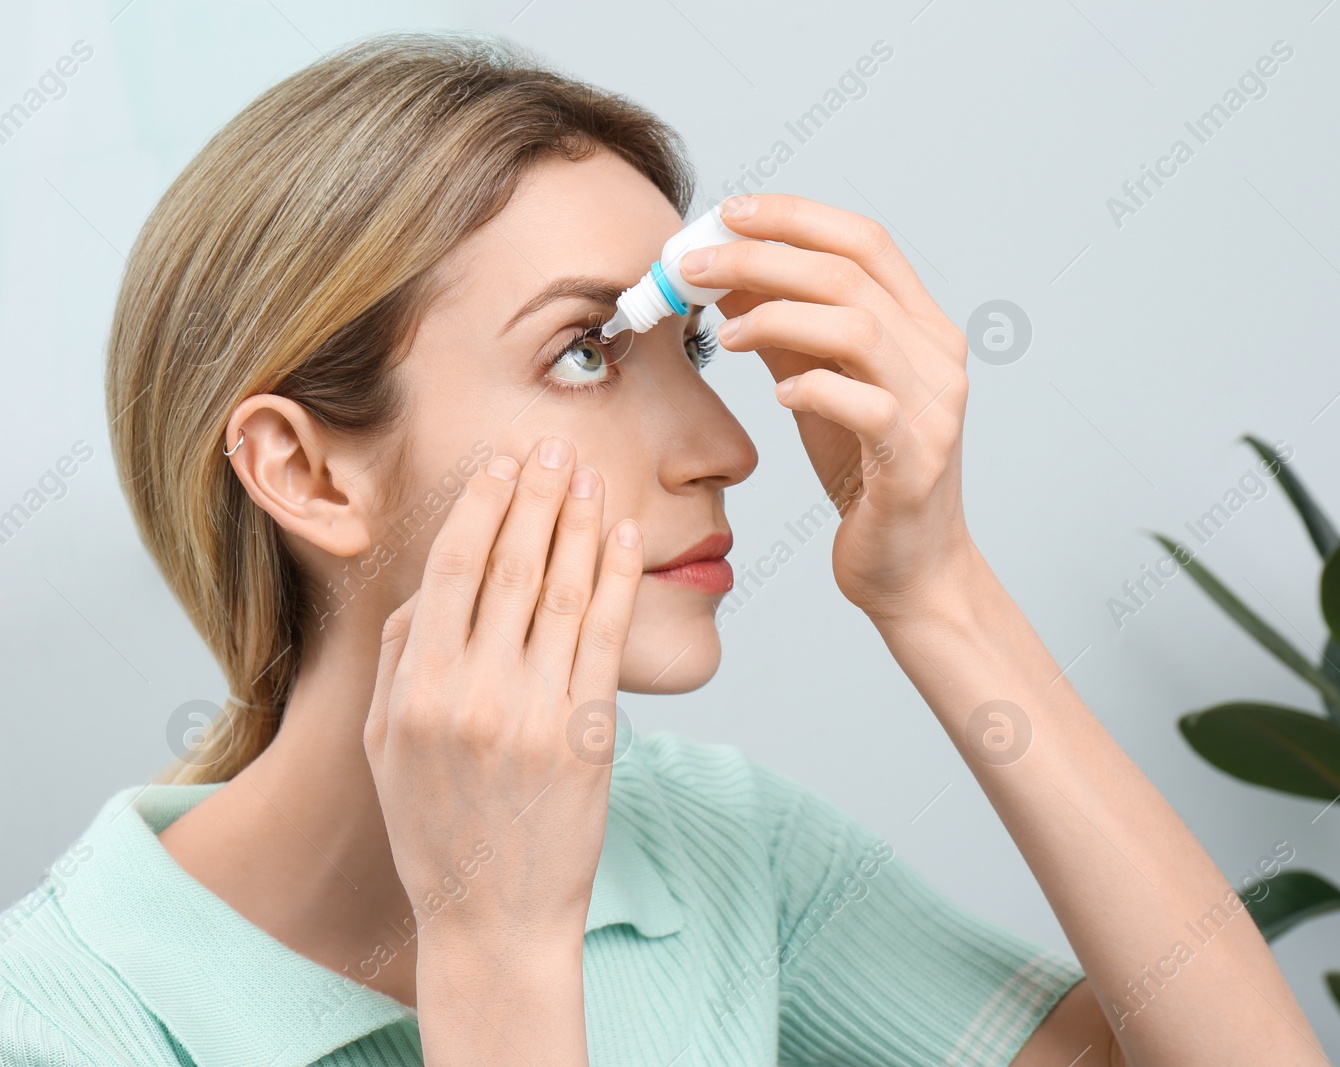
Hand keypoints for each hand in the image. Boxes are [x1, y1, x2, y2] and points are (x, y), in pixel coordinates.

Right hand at [362, 435, 644, 948]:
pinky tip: (625, 538)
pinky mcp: (589, 736)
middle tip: (556, 445)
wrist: (493, 918)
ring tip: (593, 476)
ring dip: (581, 523)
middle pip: (512, 567)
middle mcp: (474, 694)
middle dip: (537, 496)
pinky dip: (619, 578)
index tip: (503, 464)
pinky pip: (608, 638)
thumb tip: (430, 581)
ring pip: (565, 592)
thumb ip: (400, 658)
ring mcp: (535, 714)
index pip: (451, 570)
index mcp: (417, 691)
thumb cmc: (435, 828)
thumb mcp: (385, 747)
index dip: (482, 507)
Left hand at [681, 193, 975, 618]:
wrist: (911, 570)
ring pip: (858, 328)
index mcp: (922, 326)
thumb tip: (723, 271)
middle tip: (691, 267)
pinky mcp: (916, 460)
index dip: (795, 215)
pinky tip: (778, 394)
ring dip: (777, 317)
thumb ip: (784, 329)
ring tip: (725, 335)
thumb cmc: (864, 474)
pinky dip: (814, 388)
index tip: (728, 212)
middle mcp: (938, 355)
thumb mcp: (817, 386)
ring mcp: (935, 406)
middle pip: (849, 273)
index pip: (865, 240)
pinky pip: (865, 405)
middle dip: (760, 259)